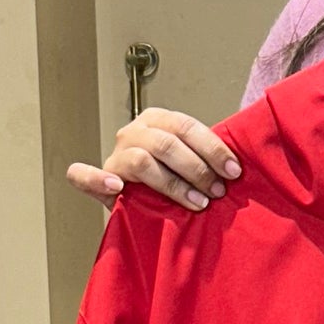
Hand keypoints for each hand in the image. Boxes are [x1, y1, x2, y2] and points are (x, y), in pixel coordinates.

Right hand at [65, 106, 240, 213]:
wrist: (142, 203)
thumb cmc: (172, 180)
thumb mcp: (190, 162)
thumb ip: (206, 158)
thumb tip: (239, 167)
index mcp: (158, 120)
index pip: (187, 127)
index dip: (213, 149)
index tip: (234, 172)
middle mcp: (134, 132)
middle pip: (167, 143)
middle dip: (197, 169)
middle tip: (217, 192)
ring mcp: (116, 154)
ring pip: (143, 161)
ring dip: (173, 184)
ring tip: (197, 203)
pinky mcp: (99, 179)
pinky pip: (84, 176)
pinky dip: (97, 180)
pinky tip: (117, 188)